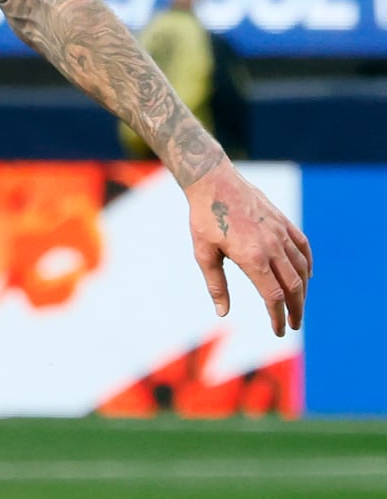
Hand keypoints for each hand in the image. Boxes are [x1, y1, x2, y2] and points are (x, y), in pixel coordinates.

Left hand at [184, 162, 311, 336]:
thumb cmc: (204, 218)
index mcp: (252, 258)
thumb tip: (222, 311)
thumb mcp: (203, 253)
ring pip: (301, 269)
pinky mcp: (283, 222)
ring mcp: (281, 233)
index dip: (277, 316)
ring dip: (303, 291)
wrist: (214, 181)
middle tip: (294, 325)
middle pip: (294, 287)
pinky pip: (303, 247)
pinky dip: (308, 265)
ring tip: (298, 305)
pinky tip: (306, 276)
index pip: (273, 296)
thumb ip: (216, 283)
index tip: (278, 330)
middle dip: (296, 309)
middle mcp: (272, 247)